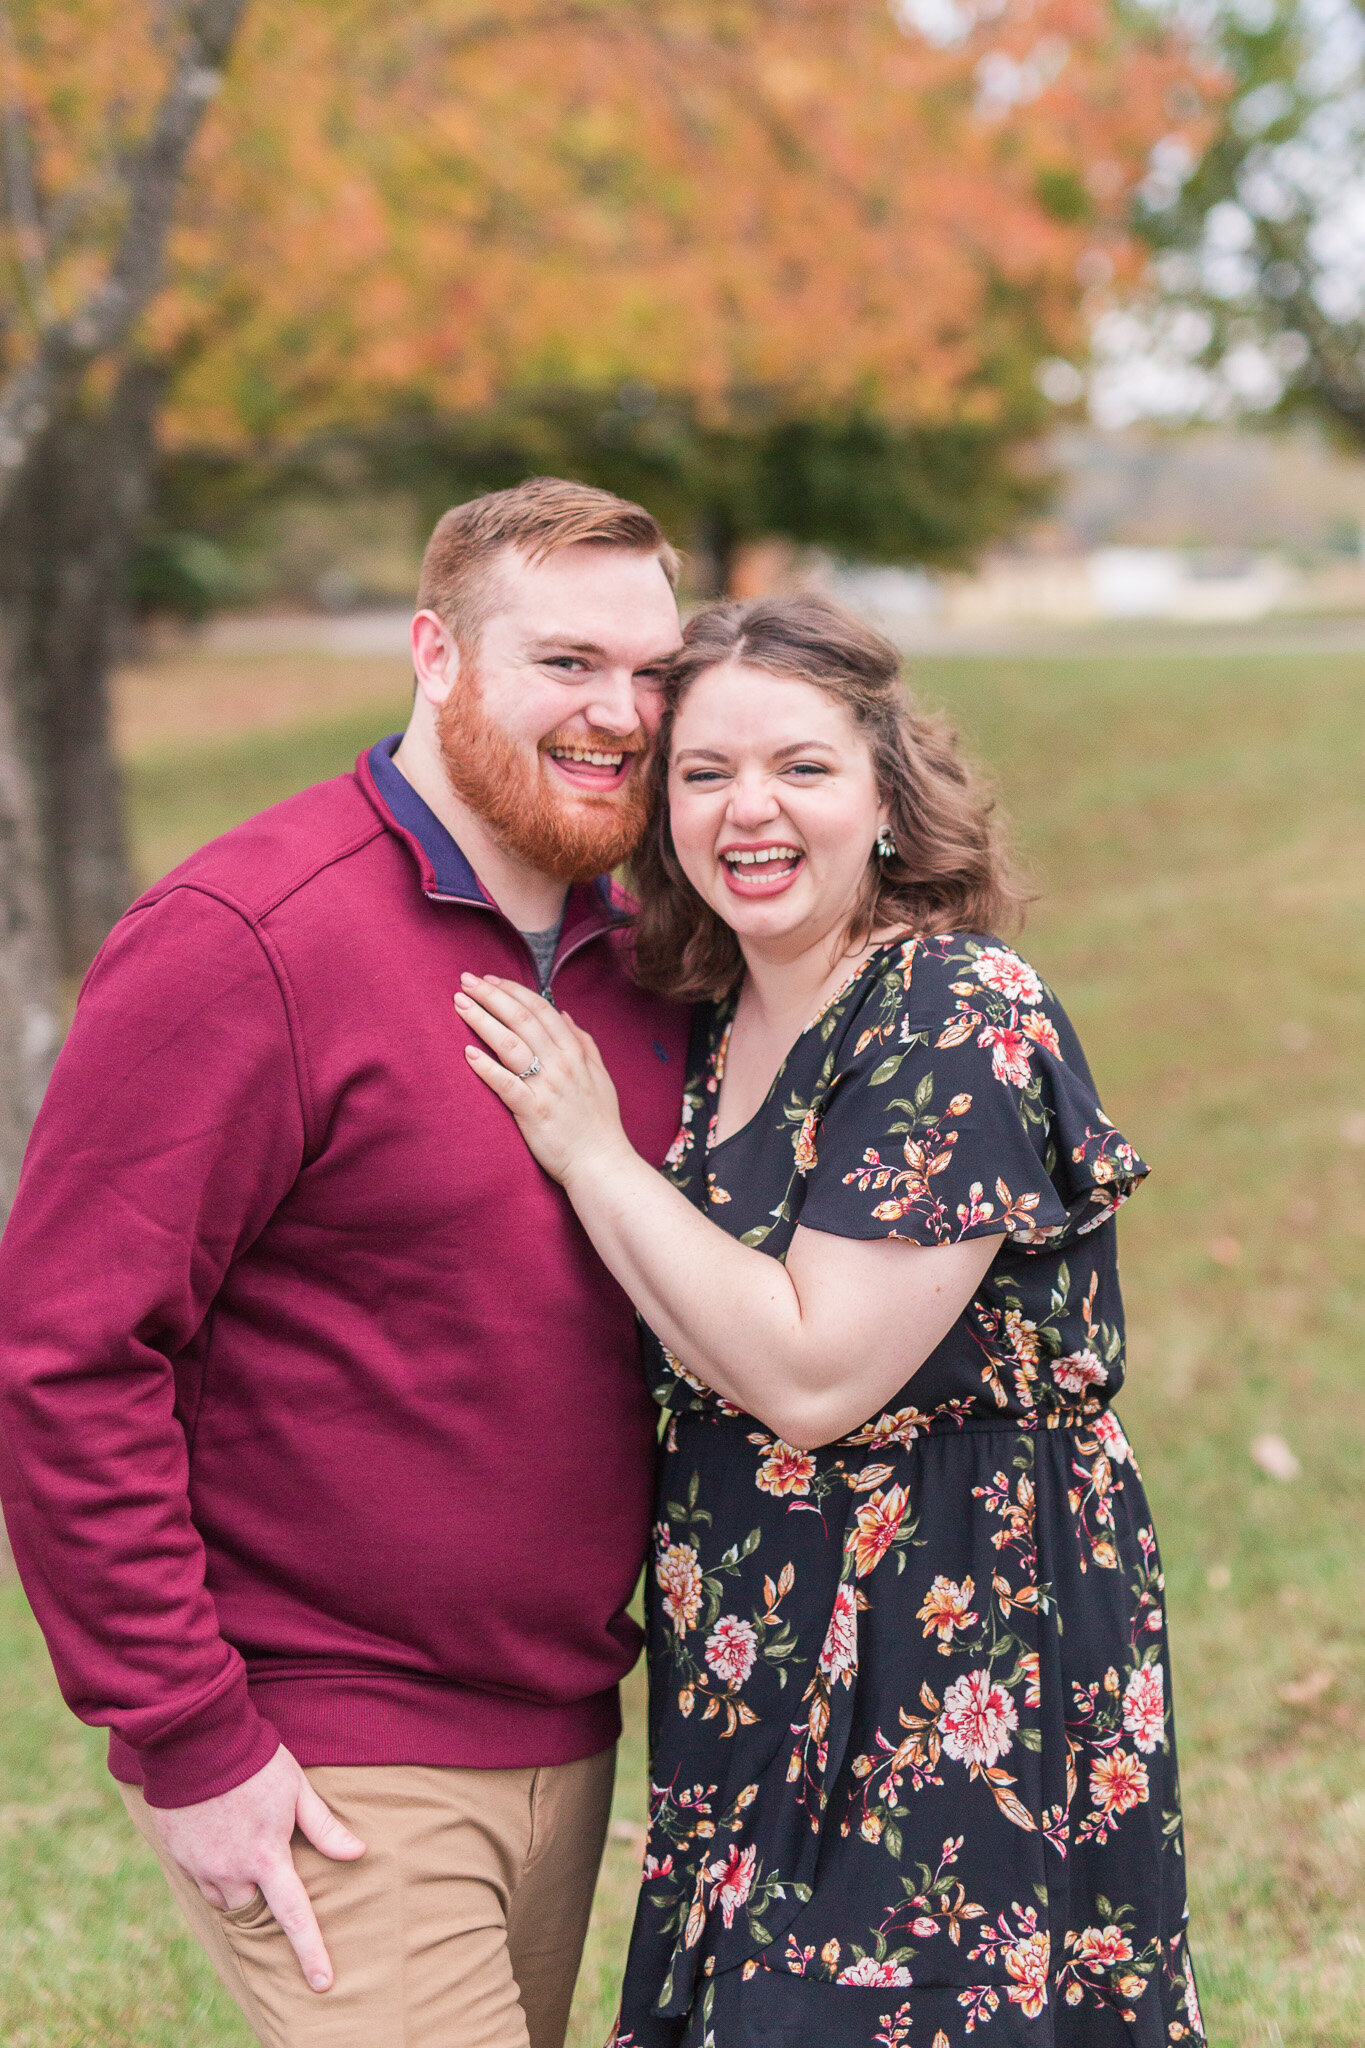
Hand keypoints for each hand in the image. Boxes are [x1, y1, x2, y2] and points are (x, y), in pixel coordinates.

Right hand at [146, 1744, 364, 1992]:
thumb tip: (358, 1853)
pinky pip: (199, 1879)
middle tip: (268, 1863)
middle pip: (252, 1908)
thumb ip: (325, 1826)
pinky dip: (212, 1871)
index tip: (323, 1983)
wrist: (196, 1740)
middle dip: (262, 1896)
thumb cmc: (255, 1761)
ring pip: (223, 1898)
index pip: (295, 1916)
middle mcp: (231, 1870)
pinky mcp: (177, 1855)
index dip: (311, 1952)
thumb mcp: (297, 1789)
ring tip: (243, 1848)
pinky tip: (218, 1841)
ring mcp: (200, 1866)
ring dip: (236, 1886)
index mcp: (267, 1857)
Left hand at [456, 973, 631, 1186]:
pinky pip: (506, 1084)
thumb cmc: (599, 1123)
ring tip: (459, 1004)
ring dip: (483, 1020)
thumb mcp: (599, 1075)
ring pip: (510, 1044)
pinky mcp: (533, 1113)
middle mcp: (561, 1064)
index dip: (514, 990)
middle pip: (522, 1019)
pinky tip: (467, 1052)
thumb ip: (583, 1042)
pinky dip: (486, 1067)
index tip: (490, 979)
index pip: (541, 1009)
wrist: (602, 1164)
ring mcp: (547, 1088)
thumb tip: (564, 1014)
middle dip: (492, 995)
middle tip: (465, 980)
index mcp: (575, 1052)